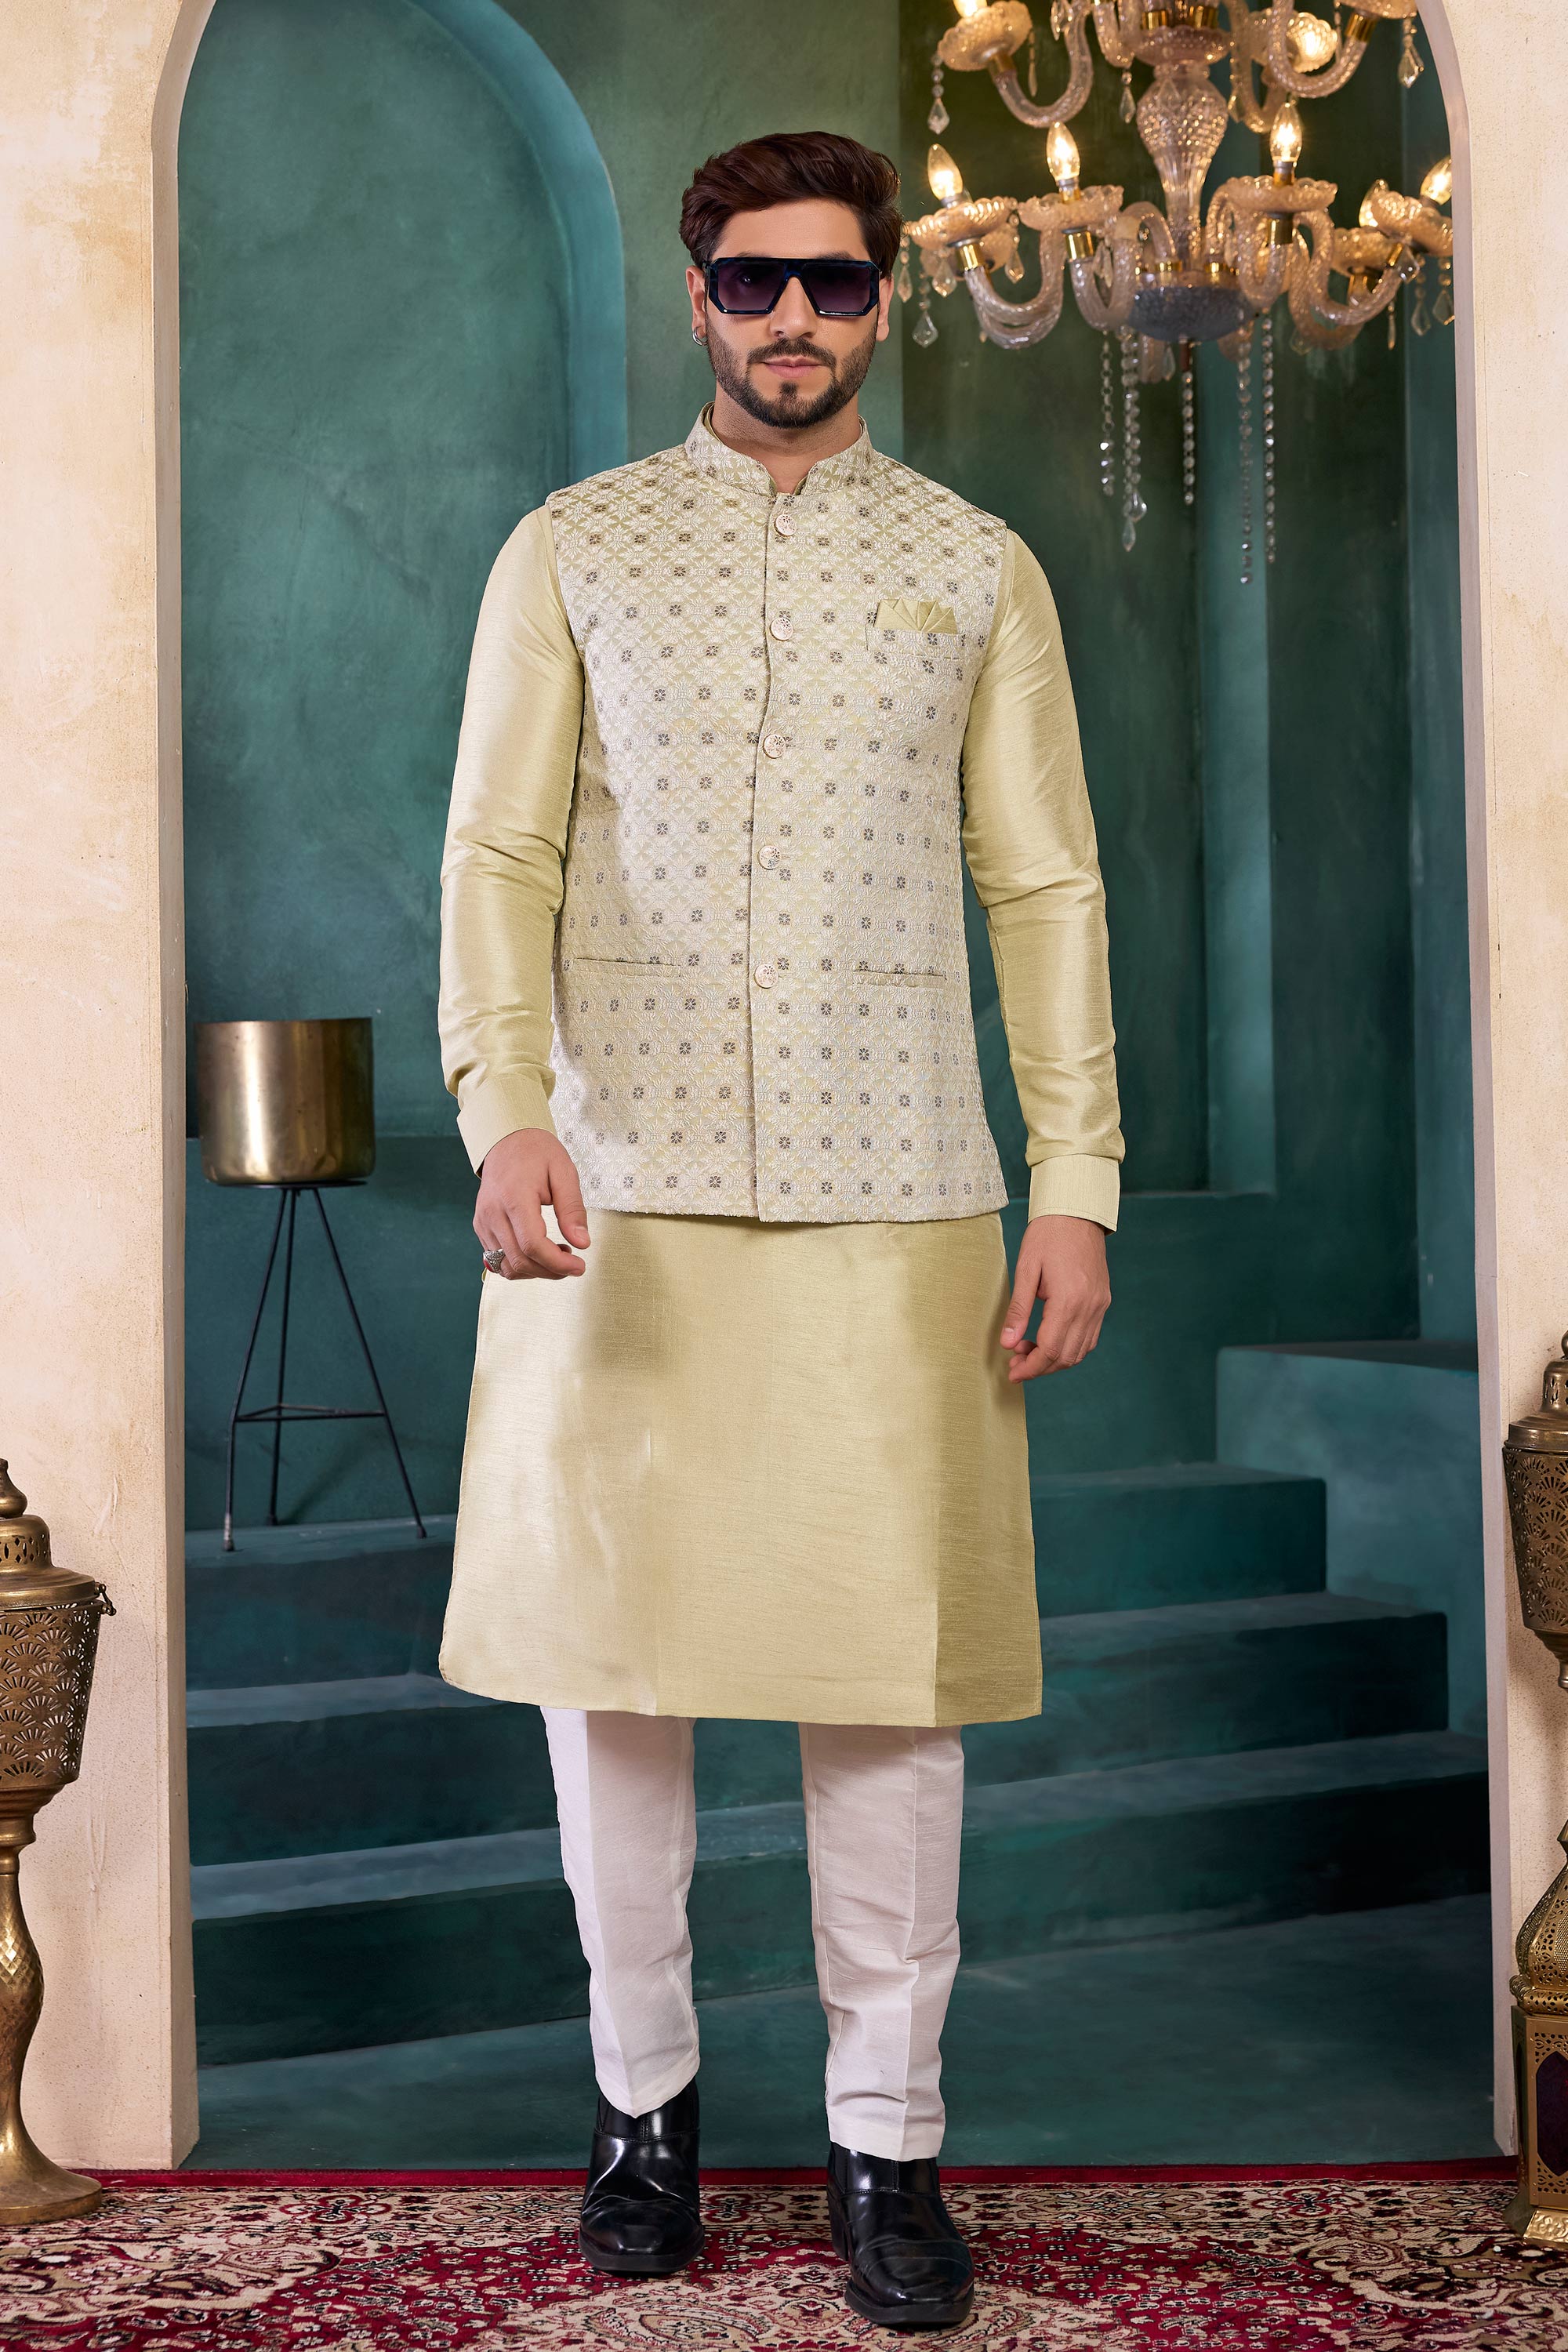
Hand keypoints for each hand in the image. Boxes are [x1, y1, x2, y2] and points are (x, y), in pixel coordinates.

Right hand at [475, 1128, 591, 1279]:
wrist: (507, 1140)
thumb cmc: (537, 1153)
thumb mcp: (564, 1173)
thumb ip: (572, 1209)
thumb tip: (582, 1243)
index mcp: (514, 1197)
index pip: (532, 1245)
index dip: (557, 1263)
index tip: (579, 1265)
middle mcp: (493, 1213)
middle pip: (519, 1260)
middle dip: (551, 1271)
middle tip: (574, 1263)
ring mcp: (484, 1221)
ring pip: (507, 1265)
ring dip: (536, 1271)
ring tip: (558, 1255)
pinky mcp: (481, 1226)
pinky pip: (498, 1258)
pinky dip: (521, 1264)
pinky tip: (540, 1252)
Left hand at [999, 1214, 1110, 1381]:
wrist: (1077, 1213)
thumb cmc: (1047, 1236)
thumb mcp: (1025, 1270)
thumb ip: (1018, 1310)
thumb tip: (1007, 1344)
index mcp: (1069, 1300)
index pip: (1050, 1349)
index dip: (1030, 1367)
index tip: (1012, 1373)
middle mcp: (1089, 1307)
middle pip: (1066, 1356)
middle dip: (1040, 1367)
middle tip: (1016, 1364)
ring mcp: (1100, 1305)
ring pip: (1080, 1351)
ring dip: (1055, 1360)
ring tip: (1029, 1351)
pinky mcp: (1103, 1301)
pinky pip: (1090, 1337)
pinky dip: (1070, 1347)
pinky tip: (1050, 1340)